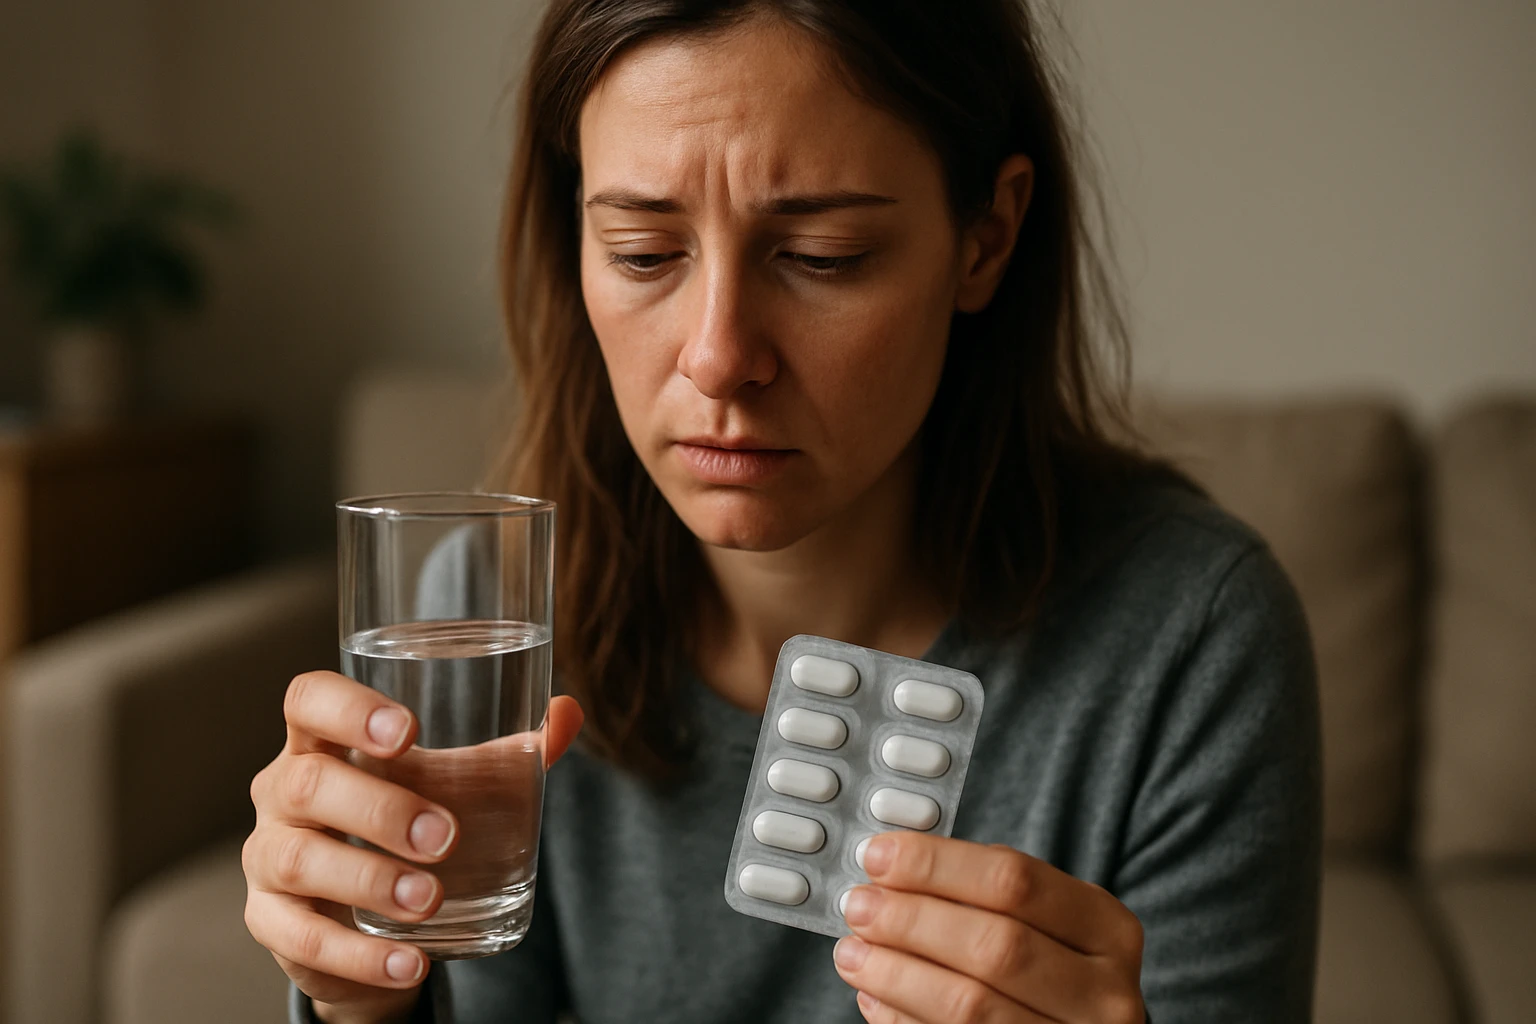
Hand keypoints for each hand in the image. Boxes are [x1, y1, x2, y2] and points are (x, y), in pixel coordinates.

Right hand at [242, 670, 582, 1021]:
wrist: (368, 912)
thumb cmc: (408, 818)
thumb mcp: (454, 783)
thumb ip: (510, 753)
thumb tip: (569, 713)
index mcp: (322, 740)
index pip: (309, 701)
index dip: (349, 708)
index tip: (410, 730)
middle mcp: (281, 790)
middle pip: (309, 784)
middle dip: (381, 811)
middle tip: (446, 837)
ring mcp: (267, 857)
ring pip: (300, 860)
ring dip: (370, 881)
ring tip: (431, 900)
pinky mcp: (270, 922)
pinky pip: (303, 938)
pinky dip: (359, 955)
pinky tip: (410, 963)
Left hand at [832, 832, 1144, 1023]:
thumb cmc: (1053, 970)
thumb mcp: (1047, 924)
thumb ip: (985, 895)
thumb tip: (891, 870)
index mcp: (1107, 929)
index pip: (1015, 881)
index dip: (937, 865)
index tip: (878, 855)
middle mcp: (1104, 992)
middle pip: (995, 945)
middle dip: (912, 921)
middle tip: (859, 906)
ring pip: (970, 1007)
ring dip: (896, 975)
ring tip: (852, 953)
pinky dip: (903, 1018)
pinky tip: (874, 996)